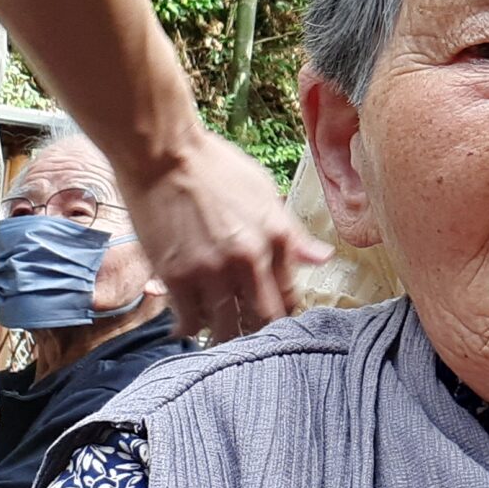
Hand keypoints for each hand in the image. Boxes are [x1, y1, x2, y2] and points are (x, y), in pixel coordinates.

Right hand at [120, 128, 332, 340]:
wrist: (163, 154)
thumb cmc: (214, 168)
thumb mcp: (264, 193)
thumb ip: (293, 234)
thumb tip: (325, 259)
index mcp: (277, 237)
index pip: (290, 296)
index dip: (283, 312)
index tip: (272, 316)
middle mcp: (249, 258)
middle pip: (263, 319)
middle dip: (257, 330)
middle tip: (248, 332)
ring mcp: (212, 270)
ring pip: (227, 326)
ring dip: (225, 333)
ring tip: (220, 332)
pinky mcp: (176, 276)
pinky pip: (191, 320)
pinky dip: (192, 327)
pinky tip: (190, 325)